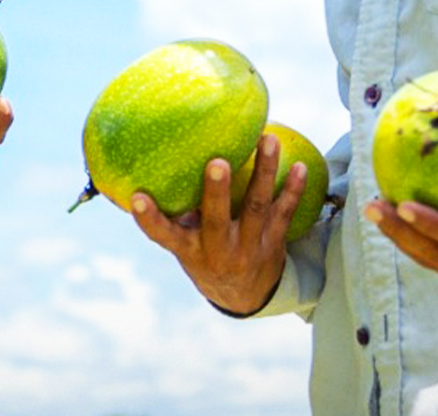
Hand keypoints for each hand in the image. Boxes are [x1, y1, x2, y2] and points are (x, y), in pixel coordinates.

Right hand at [129, 133, 306, 315]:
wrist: (244, 296)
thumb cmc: (204, 254)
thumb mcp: (184, 242)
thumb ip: (172, 213)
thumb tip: (147, 163)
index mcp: (190, 249)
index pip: (164, 235)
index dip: (149, 218)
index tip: (136, 197)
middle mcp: (218, 251)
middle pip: (217, 220)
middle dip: (217, 192)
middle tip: (217, 163)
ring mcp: (249, 247)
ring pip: (257, 208)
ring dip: (264, 172)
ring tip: (268, 140)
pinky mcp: (274, 242)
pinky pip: (285, 213)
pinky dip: (294, 190)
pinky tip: (300, 166)